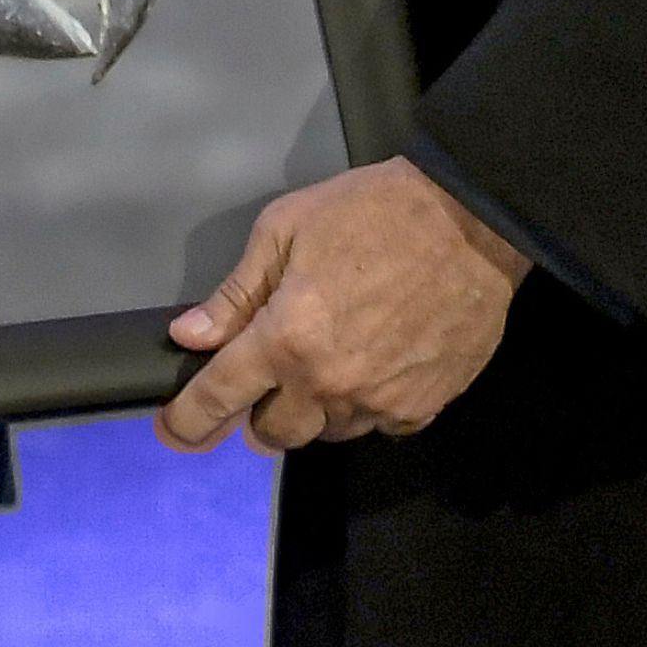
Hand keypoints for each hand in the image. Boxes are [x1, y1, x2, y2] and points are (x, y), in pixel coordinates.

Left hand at [158, 158, 528, 453]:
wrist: (472, 221)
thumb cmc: (370, 213)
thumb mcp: (283, 231)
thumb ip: (235, 295)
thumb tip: (190, 337)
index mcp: (285, 339)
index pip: (220, 397)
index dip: (189, 421)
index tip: (174, 433)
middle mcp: (329, 384)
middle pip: (273, 433)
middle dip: (258, 413)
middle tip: (265, 379)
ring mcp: (379, 402)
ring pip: (326, 433)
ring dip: (312, 411)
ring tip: (323, 365)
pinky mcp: (424, 407)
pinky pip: (378, 427)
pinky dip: (364, 408)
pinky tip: (370, 369)